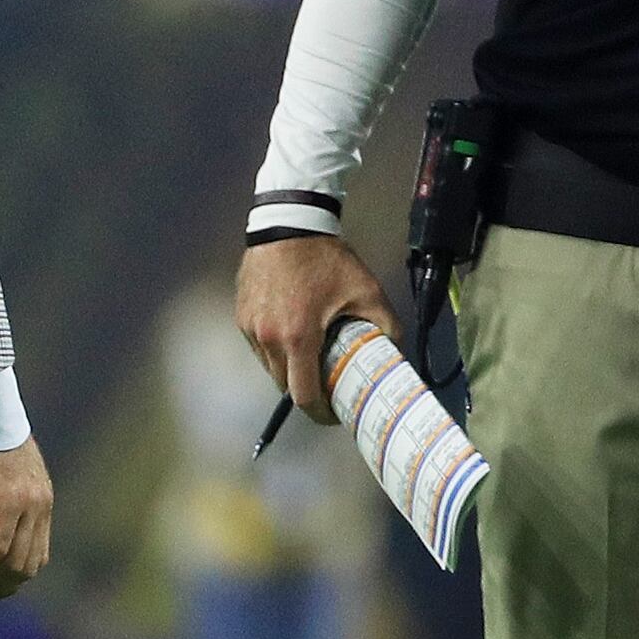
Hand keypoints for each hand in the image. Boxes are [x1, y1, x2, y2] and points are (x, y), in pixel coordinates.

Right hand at [236, 232, 401, 424]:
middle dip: (307, 392)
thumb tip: (396, 354)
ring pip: (270, 368)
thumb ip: (387, 327)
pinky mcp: (242, 317)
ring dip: (289, 371)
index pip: (304, 397)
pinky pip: (259, 347)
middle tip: (328, 385)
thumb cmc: (328, 259)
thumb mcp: (368, 292)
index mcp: (299, 338)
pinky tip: (294, 334)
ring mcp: (251, 328)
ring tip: (311, 358)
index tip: (334, 413)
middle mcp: (269, 338)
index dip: (321, 413)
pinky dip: (276, 350)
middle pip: (285, 386)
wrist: (290, 224)